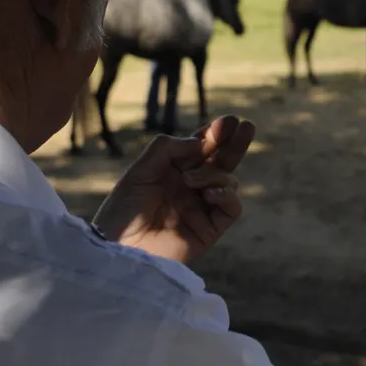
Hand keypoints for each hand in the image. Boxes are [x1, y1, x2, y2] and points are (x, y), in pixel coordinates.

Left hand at [92, 115, 256, 263]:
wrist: (118, 245)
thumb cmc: (124, 209)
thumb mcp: (140, 170)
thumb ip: (168, 148)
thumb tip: (199, 142)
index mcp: (175, 170)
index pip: (202, 148)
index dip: (216, 134)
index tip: (228, 120)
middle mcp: (192, 187)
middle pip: (222, 161)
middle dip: (235, 144)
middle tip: (247, 126)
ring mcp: (203, 208)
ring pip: (228, 182)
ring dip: (214, 174)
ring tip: (190, 179)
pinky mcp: (209, 229)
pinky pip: (231, 208)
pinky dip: (226, 196)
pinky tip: (209, 193)